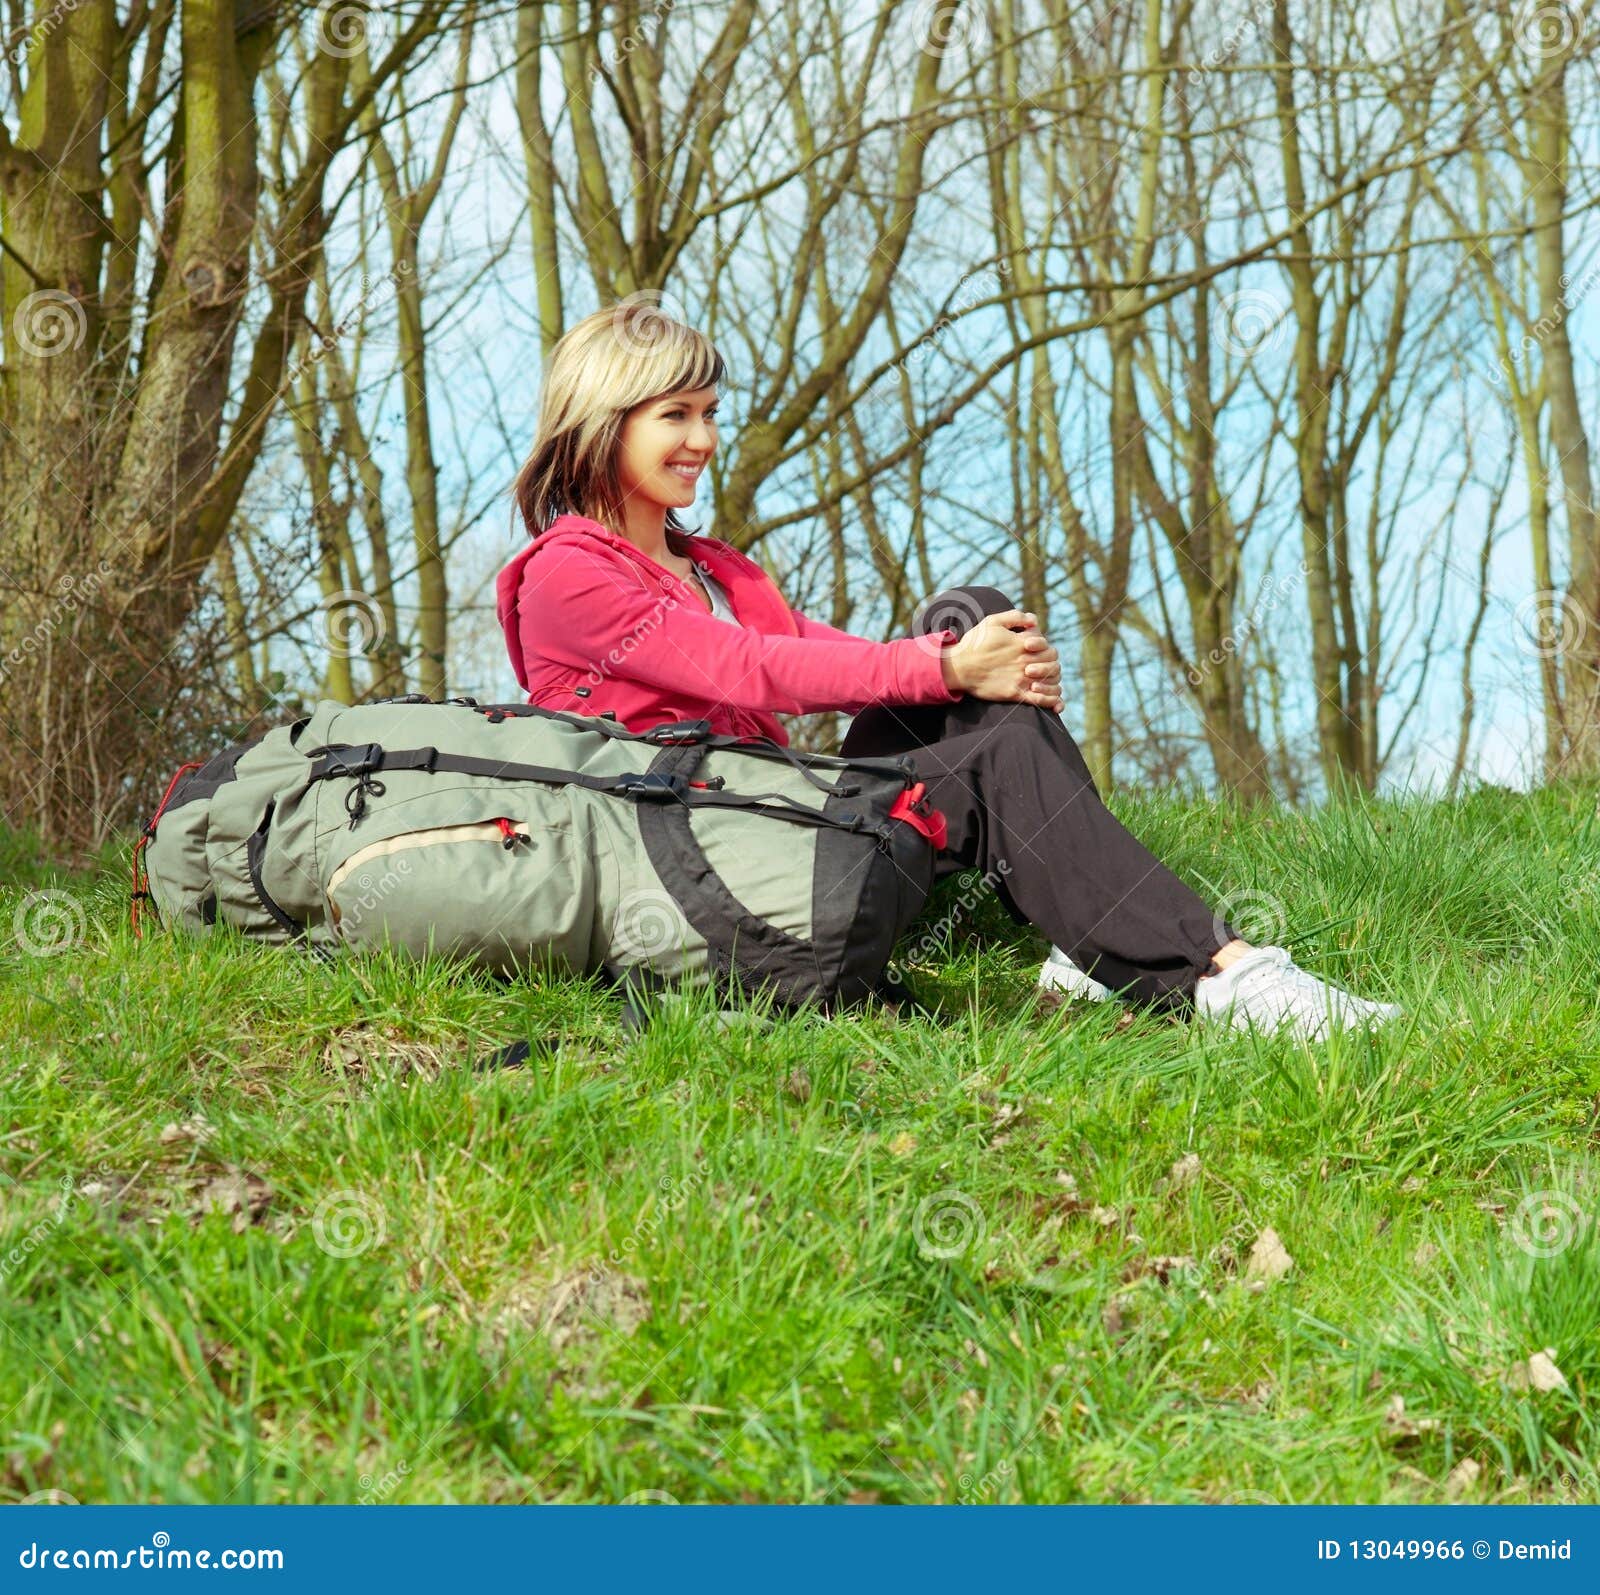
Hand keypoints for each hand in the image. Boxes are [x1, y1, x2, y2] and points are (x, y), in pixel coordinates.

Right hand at [938, 610, 1062, 711]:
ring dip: (1053, 682)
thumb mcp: (992, 622)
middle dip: (1051, 665)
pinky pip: (1040, 700)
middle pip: (1053, 664)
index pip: (1048, 647)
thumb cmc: (974, 643)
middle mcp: (1025, 660)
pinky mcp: (1014, 693)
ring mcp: (1021, 678)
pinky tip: (1053, 703)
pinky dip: (1050, 701)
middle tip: (1042, 668)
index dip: (1046, 650)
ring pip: (1051, 682)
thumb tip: (1034, 620)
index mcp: (1022, 643)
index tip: (1036, 654)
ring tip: (1047, 683)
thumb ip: (1015, 617)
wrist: (958, 667)